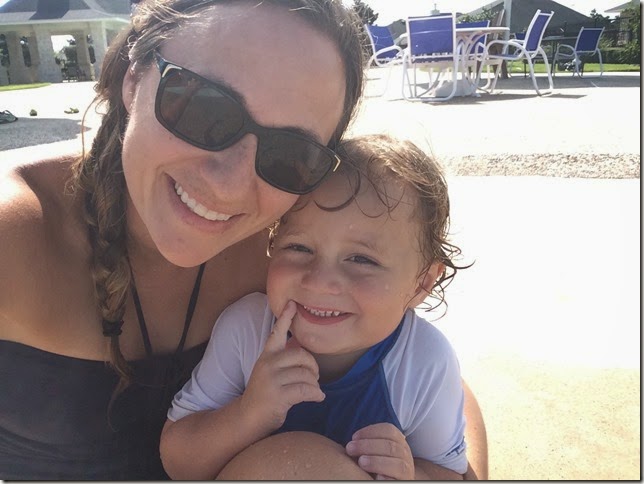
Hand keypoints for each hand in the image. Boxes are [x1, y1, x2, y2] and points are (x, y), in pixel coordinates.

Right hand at [240, 301, 323, 433]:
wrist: (248, 417)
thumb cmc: (264, 393)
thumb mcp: (270, 371)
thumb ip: (283, 359)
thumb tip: (301, 345)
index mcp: (266, 356)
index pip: (276, 333)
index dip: (285, 318)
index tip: (292, 304)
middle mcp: (268, 364)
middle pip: (301, 355)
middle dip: (313, 367)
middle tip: (314, 377)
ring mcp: (272, 380)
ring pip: (306, 375)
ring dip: (315, 384)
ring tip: (313, 390)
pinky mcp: (278, 395)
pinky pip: (306, 390)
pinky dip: (316, 394)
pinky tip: (318, 397)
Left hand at [345, 423, 413, 479]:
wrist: (393, 479)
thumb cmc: (379, 465)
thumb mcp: (376, 451)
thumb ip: (367, 445)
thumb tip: (351, 442)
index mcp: (398, 442)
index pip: (389, 430)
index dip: (370, 431)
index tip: (354, 437)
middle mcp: (406, 454)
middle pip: (390, 446)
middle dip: (367, 446)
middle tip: (350, 449)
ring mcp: (407, 471)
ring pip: (398, 464)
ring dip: (376, 461)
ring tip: (361, 462)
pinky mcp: (404, 482)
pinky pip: (396, 480)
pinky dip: (387, 478)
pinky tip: (376, 477)